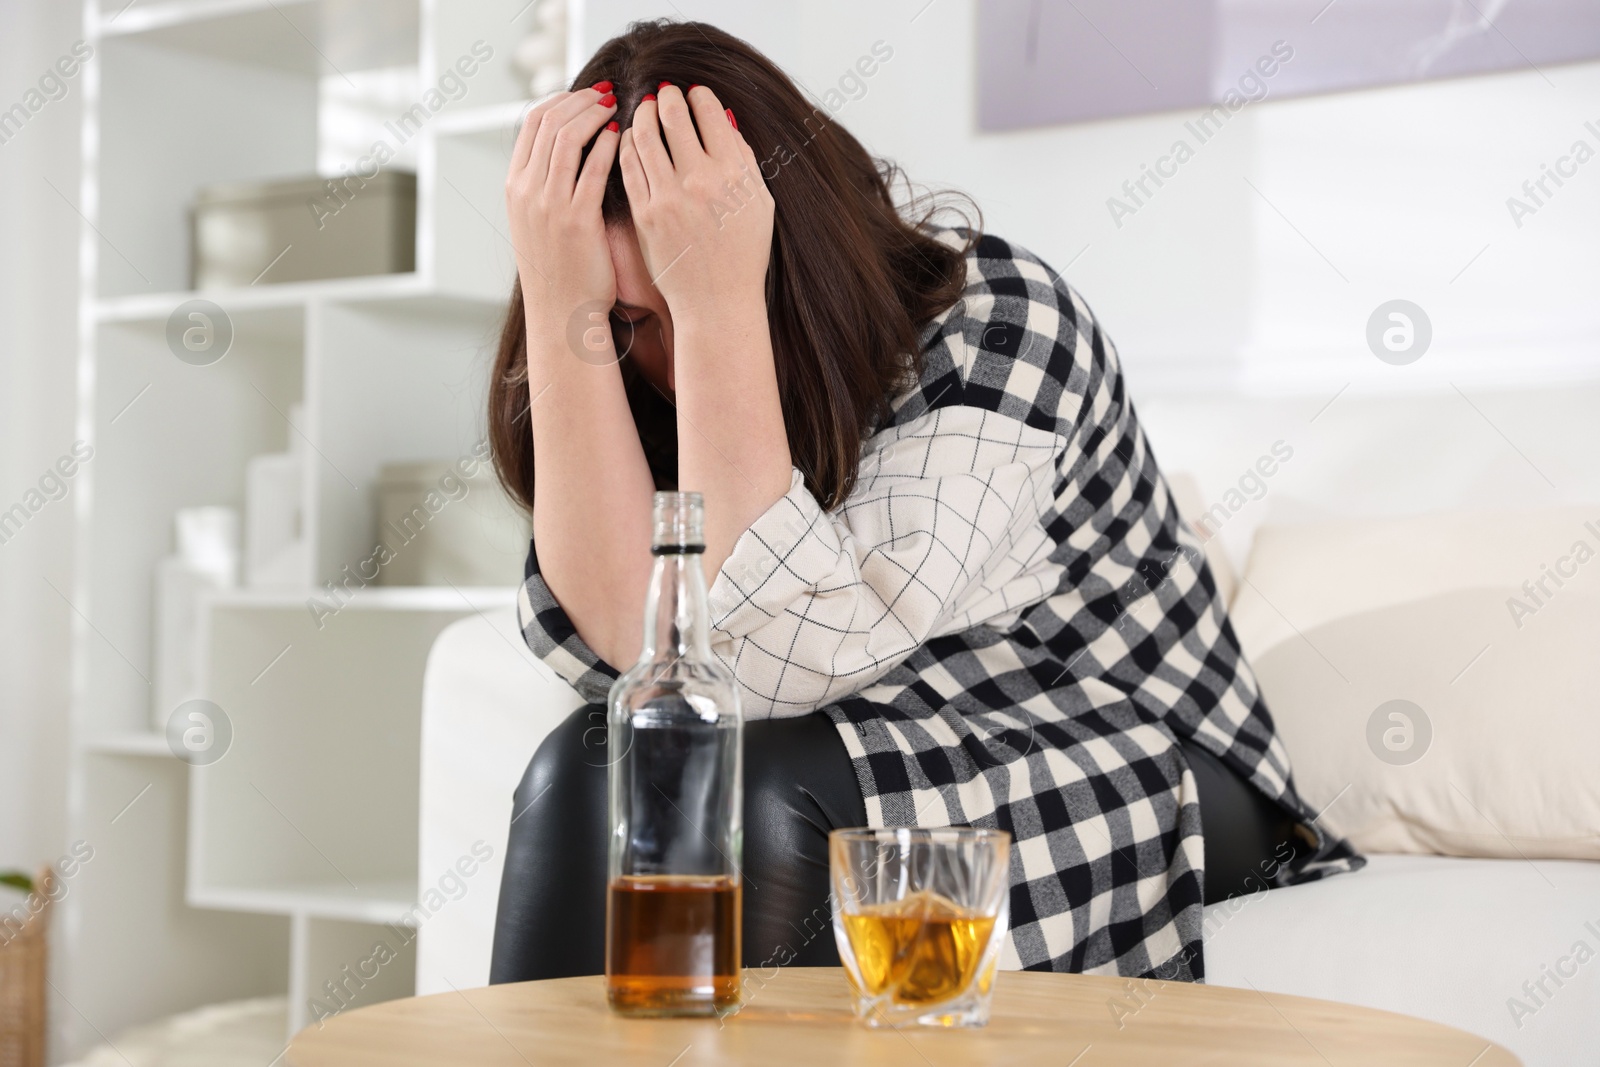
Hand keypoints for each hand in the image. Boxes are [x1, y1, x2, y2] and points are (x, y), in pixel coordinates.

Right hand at [505, 86, 619, 319]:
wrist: (563, 312)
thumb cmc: (561, 267)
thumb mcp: (539, 220)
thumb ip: (548, 182)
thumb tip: (570, 145)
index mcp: (515, 186)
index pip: (532, 122)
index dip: (561, 99)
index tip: (587, 94)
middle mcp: (526, 191)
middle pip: (550, 122)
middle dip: (580, 100)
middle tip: (607, 93)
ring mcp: (548, 205)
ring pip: (568, 139)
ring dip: (595, 116)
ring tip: (617, 108)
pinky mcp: (576, 221)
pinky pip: (592, 170)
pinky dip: (607, 147)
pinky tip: (623, 138)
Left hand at [618, 85, 773, 314]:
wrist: (718, 303)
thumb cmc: (743, 255)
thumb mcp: (759, 205)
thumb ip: (744, 159)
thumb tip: (724, 120)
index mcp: (734, 174)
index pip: (710, 113)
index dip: (699, 95)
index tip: (694, 94)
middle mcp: (701, 181)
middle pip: (674, 115)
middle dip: (666, 96)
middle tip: (663, 93)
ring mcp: (669, 197)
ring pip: (644, 136)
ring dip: (642, 115)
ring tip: (644, 111)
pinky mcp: (645, 215)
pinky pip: (629, 166)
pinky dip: (626, 145)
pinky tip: (630, 140)